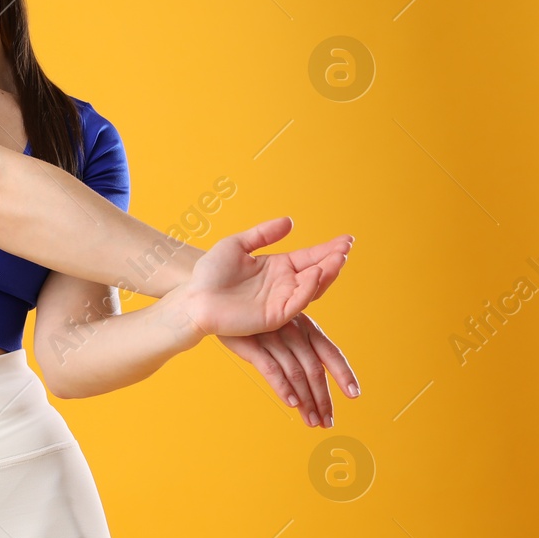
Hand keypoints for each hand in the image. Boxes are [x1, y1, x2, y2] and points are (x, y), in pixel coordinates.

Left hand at [176, 217, 352, 338]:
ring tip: (338, 258)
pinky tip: (316, 273)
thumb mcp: (236, 245)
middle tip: (346, 247)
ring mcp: (280, 301)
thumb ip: (263, 234)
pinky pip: (296, 303)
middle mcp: (283, 285)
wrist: (192, 298)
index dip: (327, 249)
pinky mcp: (274, 316)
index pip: (309, 257)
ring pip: (311, 288)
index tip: (346, 239)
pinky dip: (308, 289)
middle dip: (333, 259)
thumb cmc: (209, 274)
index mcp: (277, 268)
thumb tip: (290, 221)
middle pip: (317, 271)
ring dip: (326, 273)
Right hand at [218, 313, 359, 427]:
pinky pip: (272, 370)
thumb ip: (303, 346)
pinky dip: (284, 388)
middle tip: (327, 422)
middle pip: (315, 370)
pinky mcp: (253, 345)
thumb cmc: (258, 321)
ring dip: (306, 401)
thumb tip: (315, 377)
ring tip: (312, 421)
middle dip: (323, 399)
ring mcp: (274, 338)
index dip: (344, 374)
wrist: (224, 305)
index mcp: (308, 327)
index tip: (354, 395)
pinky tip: (292, 403)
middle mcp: (294, 332)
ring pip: (296, 374)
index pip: (332, 353)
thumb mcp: (286, 326)